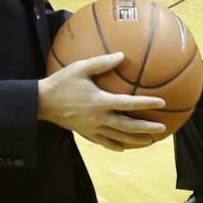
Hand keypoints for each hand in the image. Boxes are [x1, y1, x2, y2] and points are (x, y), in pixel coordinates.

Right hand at [38, 53, 164, 150]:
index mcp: (100, 101)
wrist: (40, 102)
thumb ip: (102, 62)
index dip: (146, 103)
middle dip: (146, 128)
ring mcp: (92, 127)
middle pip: (128, 126)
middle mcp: (99, 117)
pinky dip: (114, 145)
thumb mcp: (80, 68)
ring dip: (135, 139)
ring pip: (118, 137)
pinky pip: (102, 142)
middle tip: (162, 129)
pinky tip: (122, 148)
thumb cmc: (61, 82)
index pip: (129, 104)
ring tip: (149, 141)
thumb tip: (122, 55)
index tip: (161, 102)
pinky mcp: (85, 133)